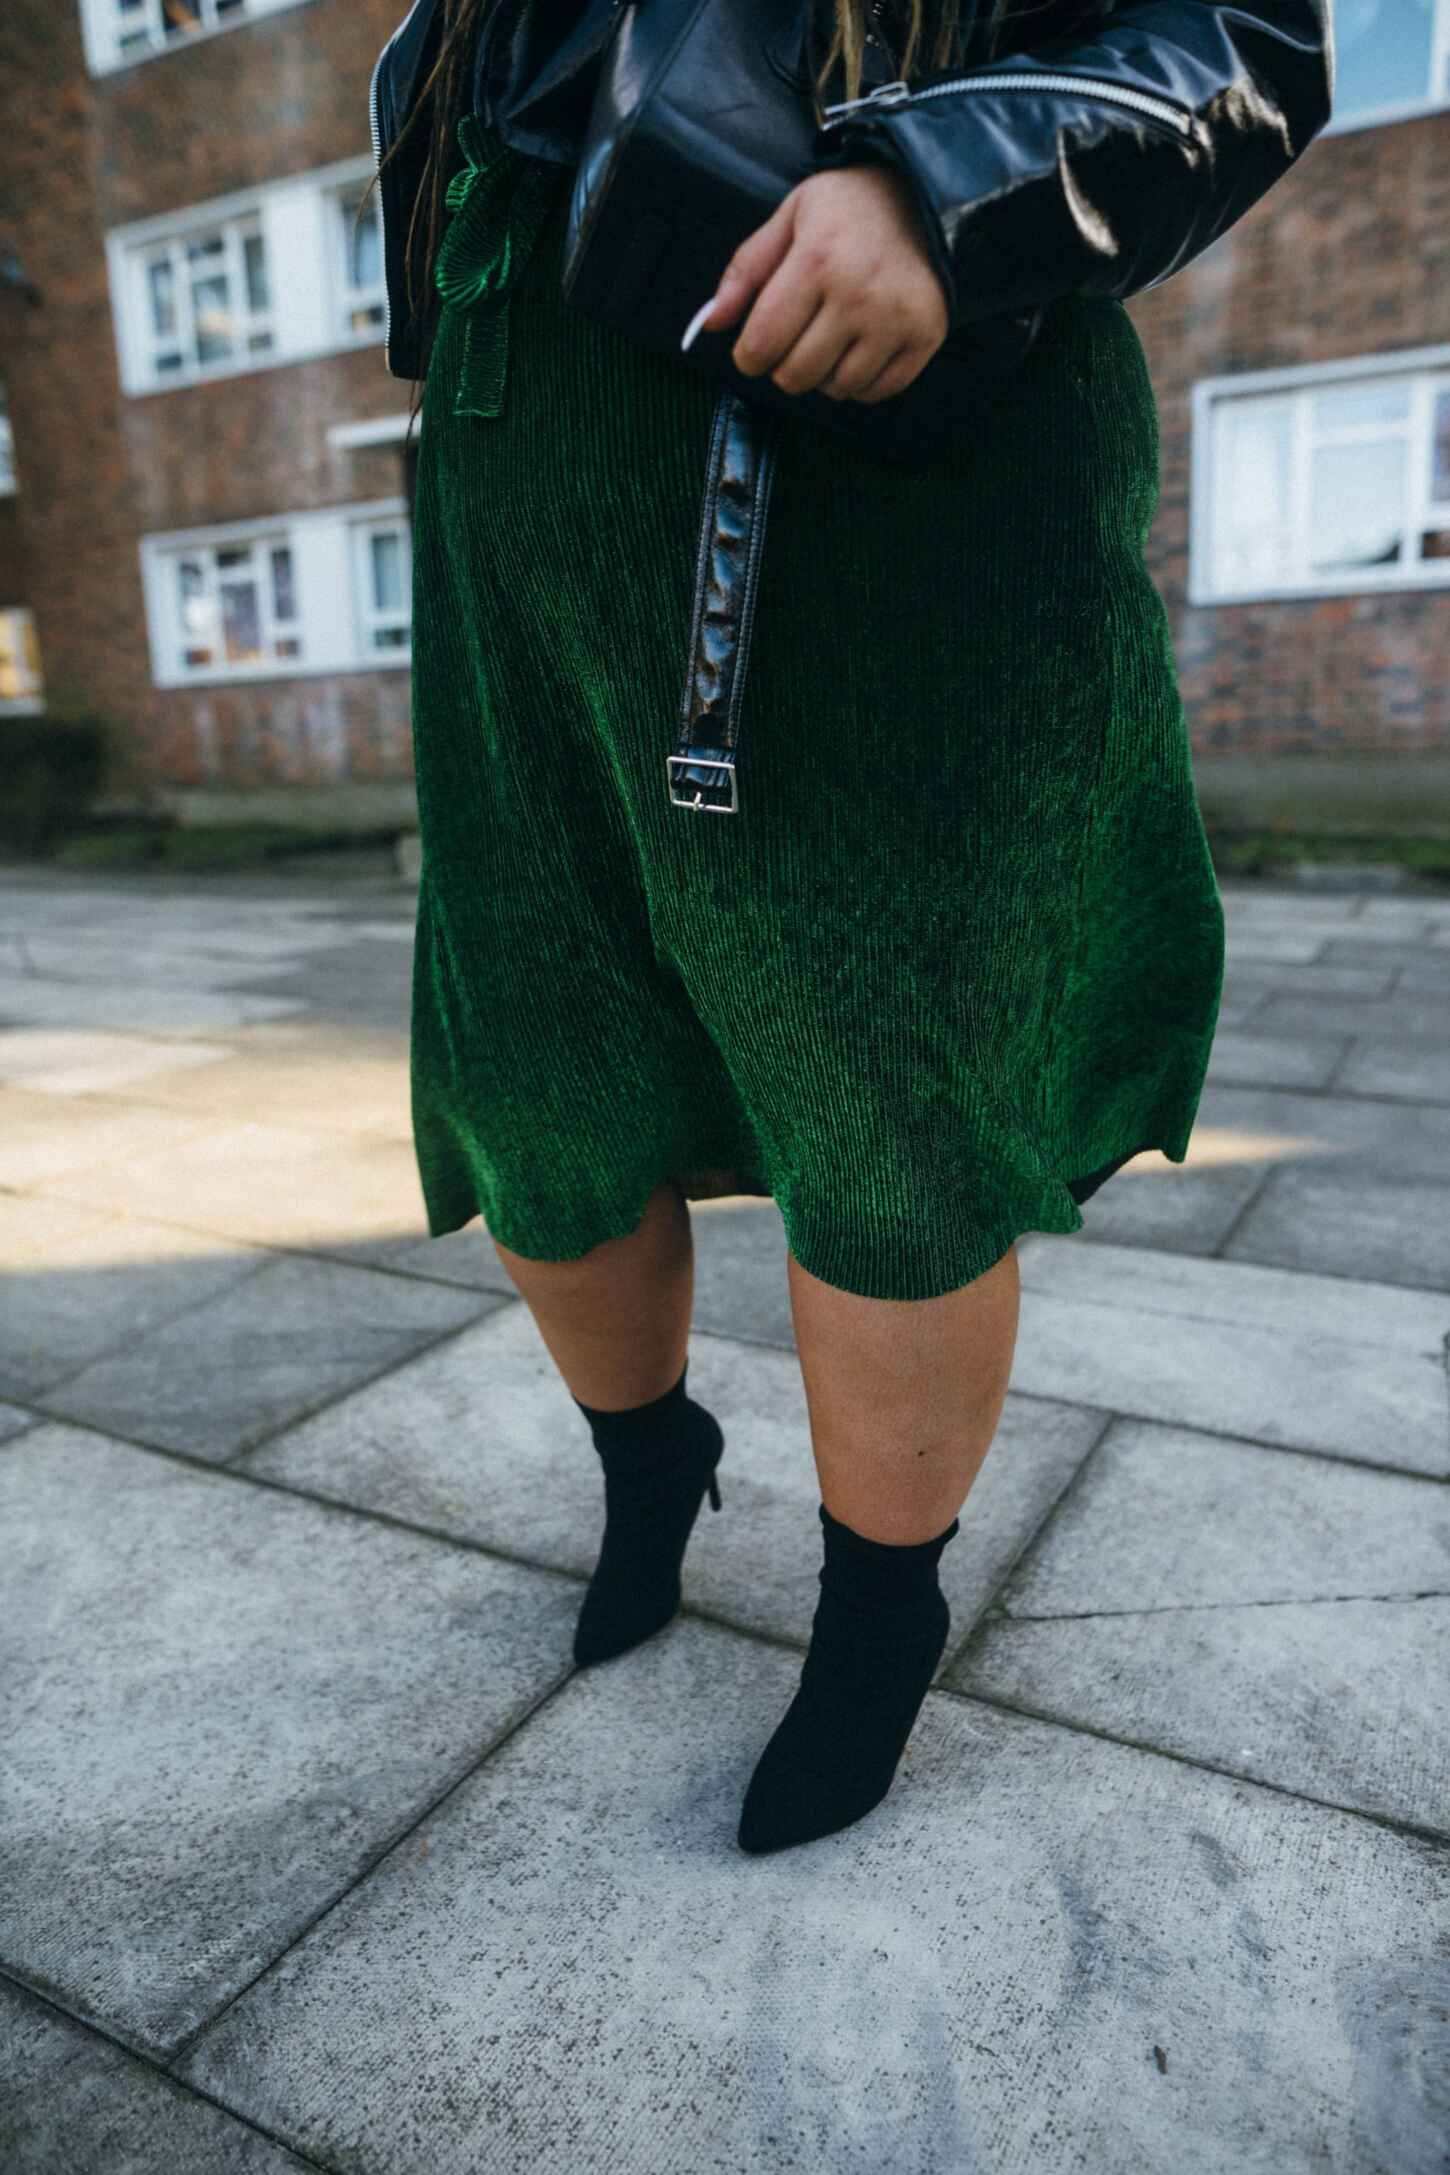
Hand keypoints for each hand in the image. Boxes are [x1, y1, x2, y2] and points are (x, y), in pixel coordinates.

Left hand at [686, 164, 949, 403]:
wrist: (927, 193)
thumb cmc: (848, 207)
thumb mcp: (790, 217)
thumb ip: (746, 270)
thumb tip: (711, 324)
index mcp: (817, 260)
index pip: (762, 344)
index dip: (749, 356)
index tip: (755, 348)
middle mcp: (858, 295)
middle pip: (795, 375)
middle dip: (784, 365)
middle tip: (796, 338)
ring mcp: (896, 320)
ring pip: (835, 390)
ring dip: (823, 375)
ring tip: (831, 338)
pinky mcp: (925, 336)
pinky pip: (875, 392)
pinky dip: (859, 382)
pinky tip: (859, 349)